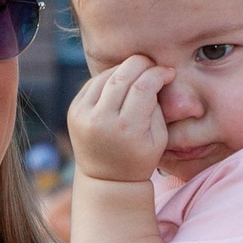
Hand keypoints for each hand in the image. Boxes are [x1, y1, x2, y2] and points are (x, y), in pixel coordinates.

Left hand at [68, 59, 171, 183]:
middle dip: (141, 64)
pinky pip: (93, 83)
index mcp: (127, 129)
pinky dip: (108, 78)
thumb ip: (159, 107)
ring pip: (106, 76)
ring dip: (124, 69)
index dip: (158, 74)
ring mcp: (83, 114)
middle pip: (123, 76)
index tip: (168, 72)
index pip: (144, 87)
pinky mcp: (74, 111)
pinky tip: (120, 81)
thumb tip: (156, 77)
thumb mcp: (160, 139)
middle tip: (152, 65)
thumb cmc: (139, 158)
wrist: (106, 178)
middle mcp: (101, 120)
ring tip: (137, 73)